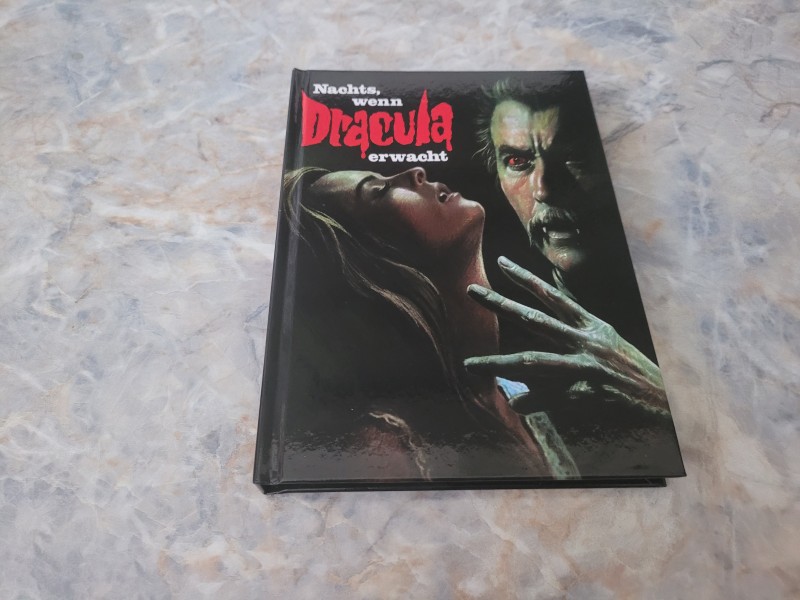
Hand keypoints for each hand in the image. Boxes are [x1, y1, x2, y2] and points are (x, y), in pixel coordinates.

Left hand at [464, 257, 669, 416]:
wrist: (668, 402)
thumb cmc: (634, 378)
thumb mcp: (605, 354)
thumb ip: (568, 353)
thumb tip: (530, 371)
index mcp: (592, 326)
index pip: (553, 297)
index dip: (526, 279)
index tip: (502, 262)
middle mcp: (586, 340)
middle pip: (534, 319)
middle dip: (500, 304)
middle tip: (471, 290)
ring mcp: (585, 365)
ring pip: (532, 362)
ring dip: (498, 364)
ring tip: (470, 364)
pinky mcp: (587, 392)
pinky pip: (548, 398)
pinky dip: (529, 402)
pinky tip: (513, 403)